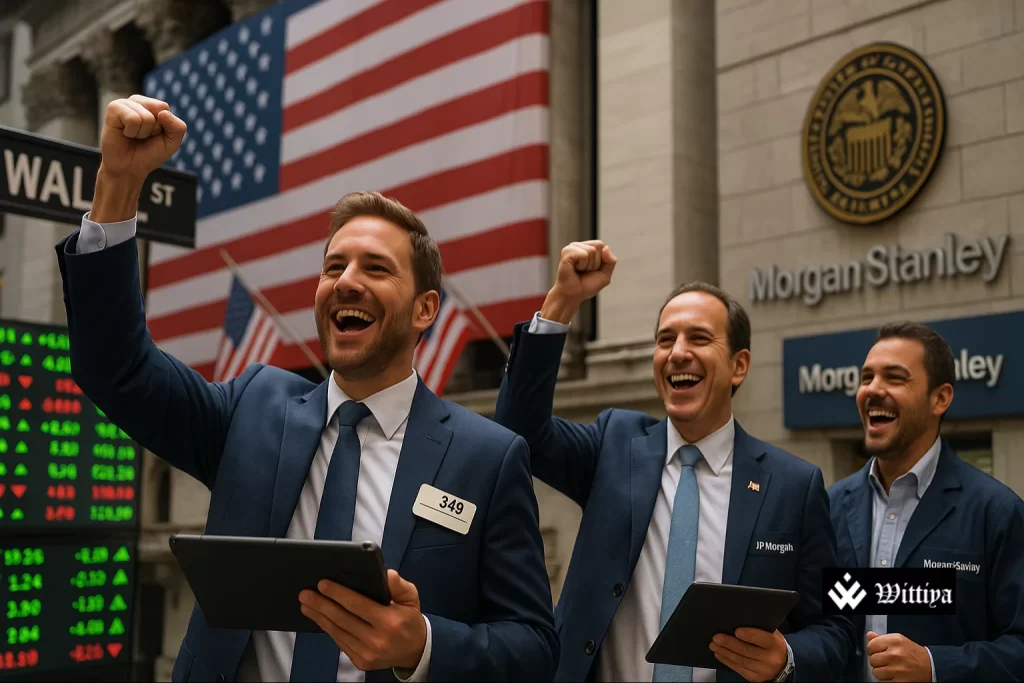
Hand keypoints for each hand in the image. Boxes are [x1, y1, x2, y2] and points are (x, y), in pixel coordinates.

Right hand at [99, 95, 186, 179]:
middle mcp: (138, 101)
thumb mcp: (172, 142)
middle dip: (154, 129)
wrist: (129, 168)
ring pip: (146, 116)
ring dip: (142, 133)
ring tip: (133, 136)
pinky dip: (131, 132)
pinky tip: (125, 134)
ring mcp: (124, 103)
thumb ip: (178, 127)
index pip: (164, 108)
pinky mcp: (113, 108)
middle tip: (143, 137)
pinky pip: (133, 119)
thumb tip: (163, 113)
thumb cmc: (149, 154)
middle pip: (158, 108)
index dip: (164, 127)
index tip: (154, 136)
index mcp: (152, 105)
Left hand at [299, 569, 426, 671]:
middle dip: (321, 604)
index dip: (338, 593)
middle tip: (305, 593)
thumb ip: (398, 584)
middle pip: (342, 619)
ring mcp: (367, 654)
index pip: (358, 605)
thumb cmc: (409, 619)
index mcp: (390, 621)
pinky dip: (328, 629)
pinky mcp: (360, 662)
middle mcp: (377, 640)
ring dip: (319, 617)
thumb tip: (384, 574)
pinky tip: (320, 618)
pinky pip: (340, 642)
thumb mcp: (411, 596)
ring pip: (337, 632)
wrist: (415, 650)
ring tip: (306, 604)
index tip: (322, 584)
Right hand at [539, 240, 615, 323]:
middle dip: (596, 262)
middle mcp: (579, 245)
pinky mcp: (566, 251)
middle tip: (585, 271)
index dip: (601, 260)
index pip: (602, 245)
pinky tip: (574, 269)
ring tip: (579, 271)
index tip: (592, 270)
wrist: (573, 295)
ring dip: (588, 266)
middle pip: (599, 245)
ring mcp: (572, 247)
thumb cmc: (585, 285)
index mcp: (587, 247)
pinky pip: (583, 255)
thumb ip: (610, 261)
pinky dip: (582, 265)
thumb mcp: (605, 275)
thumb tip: (606, 248)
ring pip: (592, 250)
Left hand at [709, 628, 788, 681]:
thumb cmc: (773, 645)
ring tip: (714, 645)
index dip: (749, 635)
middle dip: (730, 643)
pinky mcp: (755, 678)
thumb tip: (739, 620)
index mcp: (775, 644)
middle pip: (747, 650)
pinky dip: (727, 661)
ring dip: (725, 652)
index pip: (762, 639)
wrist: (783, 665)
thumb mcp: (772, 634)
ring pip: (741, 660)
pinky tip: (719, 654)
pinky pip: (739, 669)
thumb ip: (759, 628)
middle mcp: (770, 658)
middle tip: (717, 637)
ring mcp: (763, 670)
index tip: (736, 631)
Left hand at [866, 631, 931, 681]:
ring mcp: (897, 669)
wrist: (931, 667)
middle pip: (872, 660)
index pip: (871, 646)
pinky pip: (883, 681)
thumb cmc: (913, 654)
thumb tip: (870, 635)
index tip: (878, 652)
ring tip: (891, 668)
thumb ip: (882, 638)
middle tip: (887, 661)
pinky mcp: (899, 681)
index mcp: (894, 641)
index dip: (873, 650)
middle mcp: (895, 654)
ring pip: (876, 672)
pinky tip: (895, 675)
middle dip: (878, 661)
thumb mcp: (899, 641)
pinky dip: (887, 680)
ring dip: (882, 672)